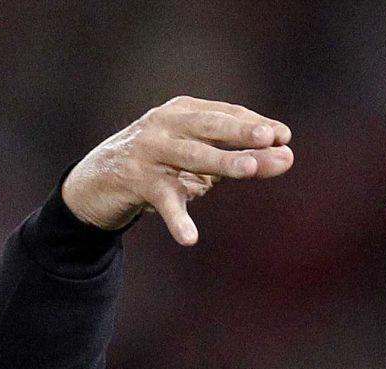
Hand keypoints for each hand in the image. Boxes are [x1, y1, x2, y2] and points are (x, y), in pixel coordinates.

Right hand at [61, 96, 292, 245]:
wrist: (99, 181)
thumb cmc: (162, 166)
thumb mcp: (201, 161)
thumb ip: (241, 158)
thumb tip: (287, 158)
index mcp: (184, 112)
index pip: (225, 114)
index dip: (254, 124)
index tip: (284, 136)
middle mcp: (166, 125)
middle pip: (209, 127)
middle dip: (240, 131)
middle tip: (269, 137)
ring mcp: (150, 152)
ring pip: (191, 157)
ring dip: (222, 162)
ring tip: (249, 169)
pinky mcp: (137, 182)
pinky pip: (163, 203)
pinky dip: (178, 221)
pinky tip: (190, 239)